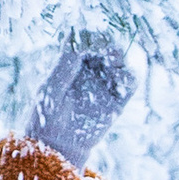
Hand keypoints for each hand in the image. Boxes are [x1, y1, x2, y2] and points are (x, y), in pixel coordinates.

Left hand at [25, 37, 132, 168]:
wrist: (58, 145)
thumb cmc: (47, 116)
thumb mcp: (53, 87)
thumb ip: (65, 63)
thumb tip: (74, 33)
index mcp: (71, 61)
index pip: (85, 38)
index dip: (91, 35)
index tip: (89, 41)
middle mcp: (90, 69)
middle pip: (106, 44)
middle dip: (108, 43)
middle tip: (104, 51)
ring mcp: (104, 83)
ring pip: (121, 60)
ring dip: (119, 58)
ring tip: (111, 65)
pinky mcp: (117, 99)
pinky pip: (131, 82)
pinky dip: (130, 77)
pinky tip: (119, 82)